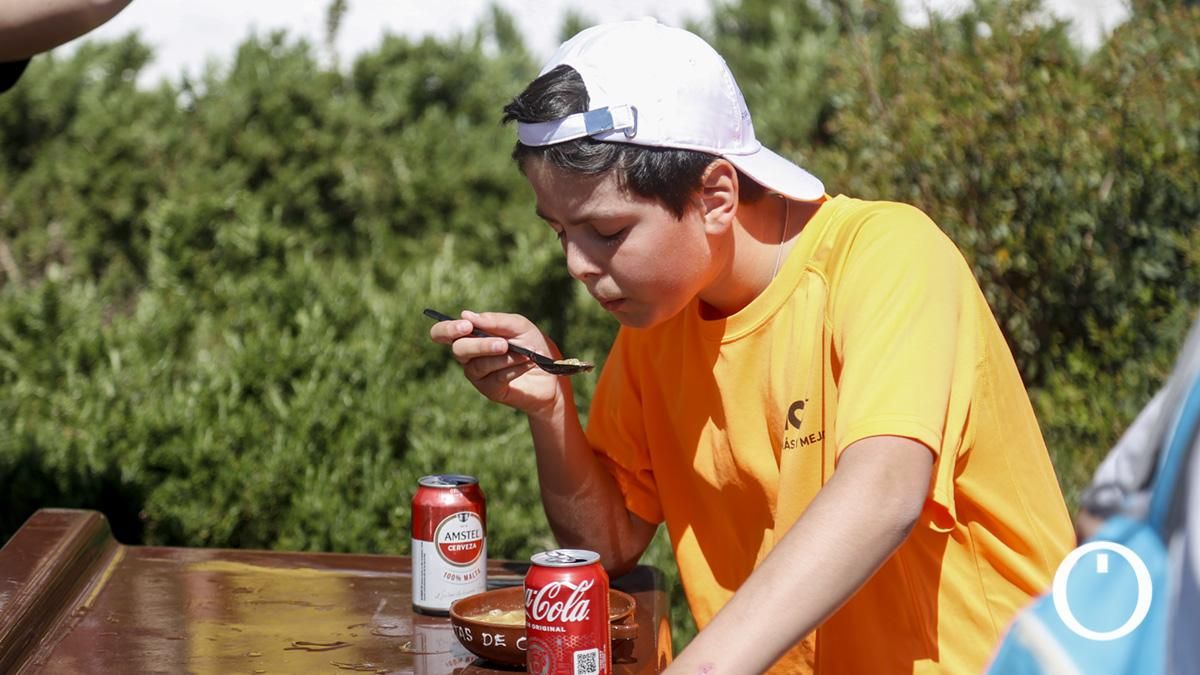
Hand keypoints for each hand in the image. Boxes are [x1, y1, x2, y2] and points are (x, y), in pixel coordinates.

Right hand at [429, 310, 564, 416]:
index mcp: (470, 335)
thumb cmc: (532, 344)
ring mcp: (477, 374)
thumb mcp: (520, 326)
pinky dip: (513, 369)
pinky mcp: (489, 390)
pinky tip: (527, 364)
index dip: (447, 329)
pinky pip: (495, 378)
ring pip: (479, 365)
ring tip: (524, 354)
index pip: (442, 333)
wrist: (552, 373)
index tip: (466, 326)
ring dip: (504, 358)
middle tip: (503, 344)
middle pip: (458, 350)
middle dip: (480, 345)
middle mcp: (468, 356)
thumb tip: (466, 315)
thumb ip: (496, 321)